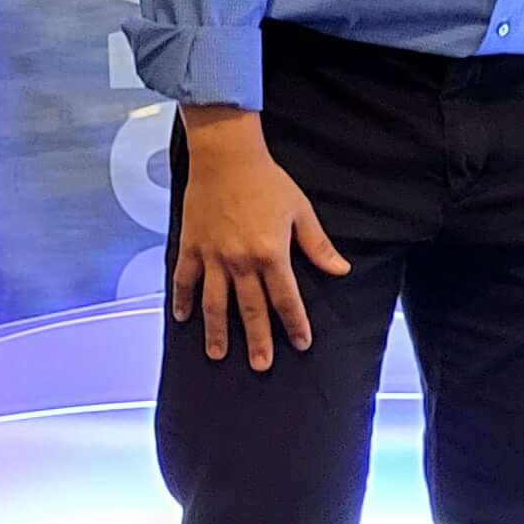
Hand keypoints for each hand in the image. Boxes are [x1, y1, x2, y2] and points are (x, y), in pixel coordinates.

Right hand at [170, 112, 352, 372]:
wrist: (226, 158)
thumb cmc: (267, 182)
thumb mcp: (301, 212)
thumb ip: (318, 246)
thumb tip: (341, 270)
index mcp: (271, 254)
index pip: (286, 299)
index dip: (295, 324)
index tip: (301, 343)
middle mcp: (240, 262)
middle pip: (250, 309)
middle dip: (257, 340)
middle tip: (261, 366)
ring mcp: (211, 256)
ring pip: (213, 303)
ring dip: (217, 332)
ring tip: (218, 355)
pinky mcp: (190, 247)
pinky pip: (184, 280)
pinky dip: (182, 301)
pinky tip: (182, 319)